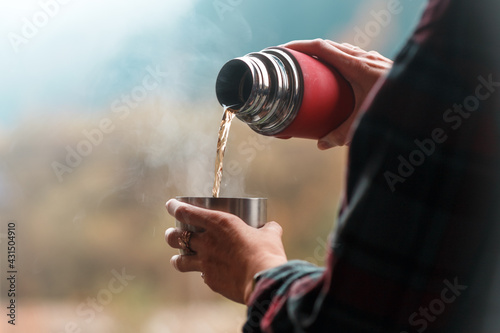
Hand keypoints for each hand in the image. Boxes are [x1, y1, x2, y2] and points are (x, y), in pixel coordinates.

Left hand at [164, 199, 287, 303]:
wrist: (263, 281)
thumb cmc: (267, 252)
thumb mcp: (270, 235)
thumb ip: (268, 228)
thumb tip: (272, 226)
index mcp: (219, 223)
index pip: (186, 212)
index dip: (175, 207)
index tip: (170, 205)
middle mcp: (207, 241)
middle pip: (176, 237)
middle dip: (171, 235)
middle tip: (172, 234)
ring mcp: (205, 262)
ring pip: (179, 260)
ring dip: (177, 258)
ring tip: (177, 259)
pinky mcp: (210, 280)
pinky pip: (201, 275)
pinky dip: (202, 273)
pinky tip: (207, 273)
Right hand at [284, 39, 392, 148]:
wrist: (429, 101)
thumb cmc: (396, 110)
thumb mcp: (363, 124)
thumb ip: (340, 135)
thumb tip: (320, 144)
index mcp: (356, 66)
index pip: (322, 47)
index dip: (300, 46)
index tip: (284, 50)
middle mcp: (364, 57)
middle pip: (330, 46)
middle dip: (308, 51)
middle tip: (293, 61)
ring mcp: (374, 59)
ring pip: (344, 50)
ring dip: (326, 55)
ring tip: (312, 67)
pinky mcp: (380, 65)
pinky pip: (355, 57)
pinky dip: (341, 61)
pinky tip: (340, 76)